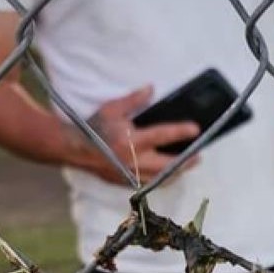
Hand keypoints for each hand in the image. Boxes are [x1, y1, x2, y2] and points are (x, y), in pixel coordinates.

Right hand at [68, 85, 201, 185]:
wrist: (75, 151)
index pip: (162, 135)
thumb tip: (151, 89)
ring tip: (187, 166)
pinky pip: (149, 183)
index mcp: (131, 141)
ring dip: (176, 173)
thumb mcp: (112, 109)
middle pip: (167, 165)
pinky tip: (168, 174)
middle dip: (185, 162)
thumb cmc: (93, 128)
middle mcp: (133, 161)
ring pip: (160, 178)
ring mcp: (130, 174)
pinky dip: (161, 179)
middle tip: (198, 157)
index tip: (196, 129)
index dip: (180, 132)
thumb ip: (133, 100)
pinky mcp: (126, 182)